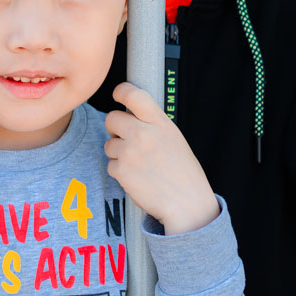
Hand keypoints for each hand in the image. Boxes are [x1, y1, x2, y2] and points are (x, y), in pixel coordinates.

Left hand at [103, 82, 220, 234]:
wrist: (187, 204)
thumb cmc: (183, 172)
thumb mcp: (173, 138)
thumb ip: (152, 124)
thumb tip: (130, 114)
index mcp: (160, 123)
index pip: (133, 95)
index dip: (121, 91)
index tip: (117, 94)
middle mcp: (143, 133)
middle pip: (111, 118)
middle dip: (115, 128)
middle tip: (127, 139)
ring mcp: (129, 152)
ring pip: (108, 143)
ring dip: (118, 152)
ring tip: (139, 164)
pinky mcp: (121, 170)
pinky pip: (110, 164)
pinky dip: (120, 171)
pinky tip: (137, 177)